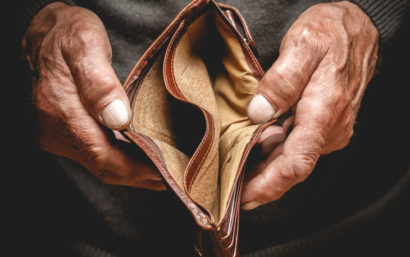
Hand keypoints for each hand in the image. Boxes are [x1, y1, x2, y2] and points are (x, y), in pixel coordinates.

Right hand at [22, 3, 164, 189]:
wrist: (42, 32)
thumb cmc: (66, 33)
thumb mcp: (85, 45)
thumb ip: (100, 83)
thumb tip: (118, 119)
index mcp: (61, 109)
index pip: (102, 154)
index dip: (134, 169)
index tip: (162, 173)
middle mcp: (55, 128)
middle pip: (101, 165)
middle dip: (136, 176)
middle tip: (168, 177)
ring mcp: (55, 132)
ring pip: (97, 163)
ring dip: (128, 170)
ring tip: (159, 171)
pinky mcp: (59, 130)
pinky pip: (91, 153)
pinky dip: (116, 159)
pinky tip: (135, 156)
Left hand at [242, 1, 377, 209]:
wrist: (357, 28)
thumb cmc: (332, 33)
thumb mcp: (304, 45)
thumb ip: (281, 81)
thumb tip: (259, 113)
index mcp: (323, 112)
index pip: (296, 163)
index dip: (270, 186)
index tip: (247, 198)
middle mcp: (329, 128)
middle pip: (291, 166)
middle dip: (261, 182)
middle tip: (231, 190)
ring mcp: (328, 128)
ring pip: (292, 157)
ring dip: (265, 168)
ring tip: (236, 173)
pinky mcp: (323, 124)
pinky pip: (296, 146)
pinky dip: (274, 153)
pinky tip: (254, 152)